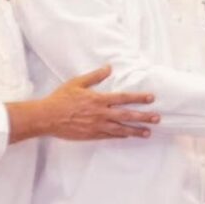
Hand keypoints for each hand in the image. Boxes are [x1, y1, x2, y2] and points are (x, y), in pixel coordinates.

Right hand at [41, 65, 159, 140]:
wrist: (47, 117)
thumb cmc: (61, 98)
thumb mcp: (77, 83)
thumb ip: (95, 76)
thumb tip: (109, 67)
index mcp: (98, 99)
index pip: (123, 98)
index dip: (139, 98)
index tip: (151, 98)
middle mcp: (100, 113)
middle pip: (127, 115)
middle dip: (144, 117)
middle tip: (157, 118)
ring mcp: (97, 126)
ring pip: (121, 129)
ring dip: (136, 130)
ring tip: (148, 132)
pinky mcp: (92, 135)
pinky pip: (110, 136)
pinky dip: (121, 136)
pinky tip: (128, 136)